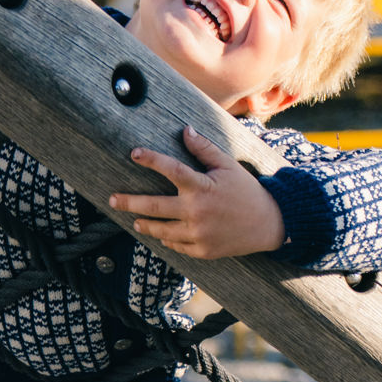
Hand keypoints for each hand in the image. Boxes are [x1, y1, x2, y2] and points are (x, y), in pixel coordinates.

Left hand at [108, 127, 284, 258]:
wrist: (269, 224)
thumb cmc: (246, 190)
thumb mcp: (228, 165)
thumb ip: (204, 149)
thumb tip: (185, 131)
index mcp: (202, 186)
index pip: (171, 169)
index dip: (150, 159)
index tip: (133, 153)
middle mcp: (197, 211)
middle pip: (154, 207)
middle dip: (129, 202)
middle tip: (112, 199)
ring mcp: (198, 234)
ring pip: (160, 230)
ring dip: (144, 224)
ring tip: (134, 220)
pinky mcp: (202, 250)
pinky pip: (175, 245)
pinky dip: (165, 238)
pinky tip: (159, 233)